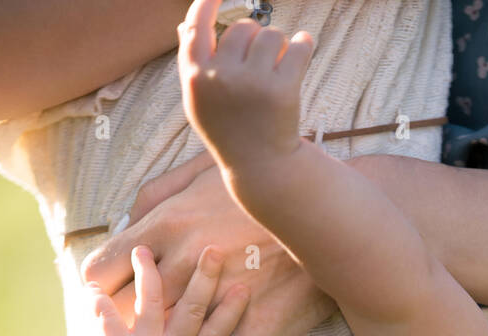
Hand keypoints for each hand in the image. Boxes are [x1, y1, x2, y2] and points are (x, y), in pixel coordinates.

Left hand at [81, 155, 335, 335]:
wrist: (325, 210)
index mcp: (166, 227)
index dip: (101, 289)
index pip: (100, 273)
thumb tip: (126, 222)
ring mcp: (218, 303)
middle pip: (126, 316)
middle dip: (124, 328)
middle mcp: (183, 266)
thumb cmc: (259, 189)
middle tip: (131, 334)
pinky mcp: (255, 331)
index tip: (113, 295)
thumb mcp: (197, 174)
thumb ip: (154, 196)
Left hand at [87, 244, 239, 335]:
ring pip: (152, 298)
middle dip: (206, 276)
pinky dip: (100, 294)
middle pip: (197, 306)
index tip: (245, 285)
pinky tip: (94, 282)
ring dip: (148, 271)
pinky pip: (107, 309)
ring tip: (142, 250)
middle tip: (214, 248)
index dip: (235, 308)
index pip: (222, 331)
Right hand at [177, 0, 313, 172]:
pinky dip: (304, 45)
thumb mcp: (201, 102)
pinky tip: (303, 50)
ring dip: (279, 46)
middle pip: (243, 28)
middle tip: (260, 65)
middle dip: (255, 39)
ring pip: (271, 35)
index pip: (197, 26)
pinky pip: (298, 46)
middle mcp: (220, 78)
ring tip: (278, 70)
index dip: (206, 3)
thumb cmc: (229, 130)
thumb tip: (184, 24)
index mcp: (196, 78)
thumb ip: (192, 64)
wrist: (261, 167)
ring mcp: (251, 84)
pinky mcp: (282, 91)